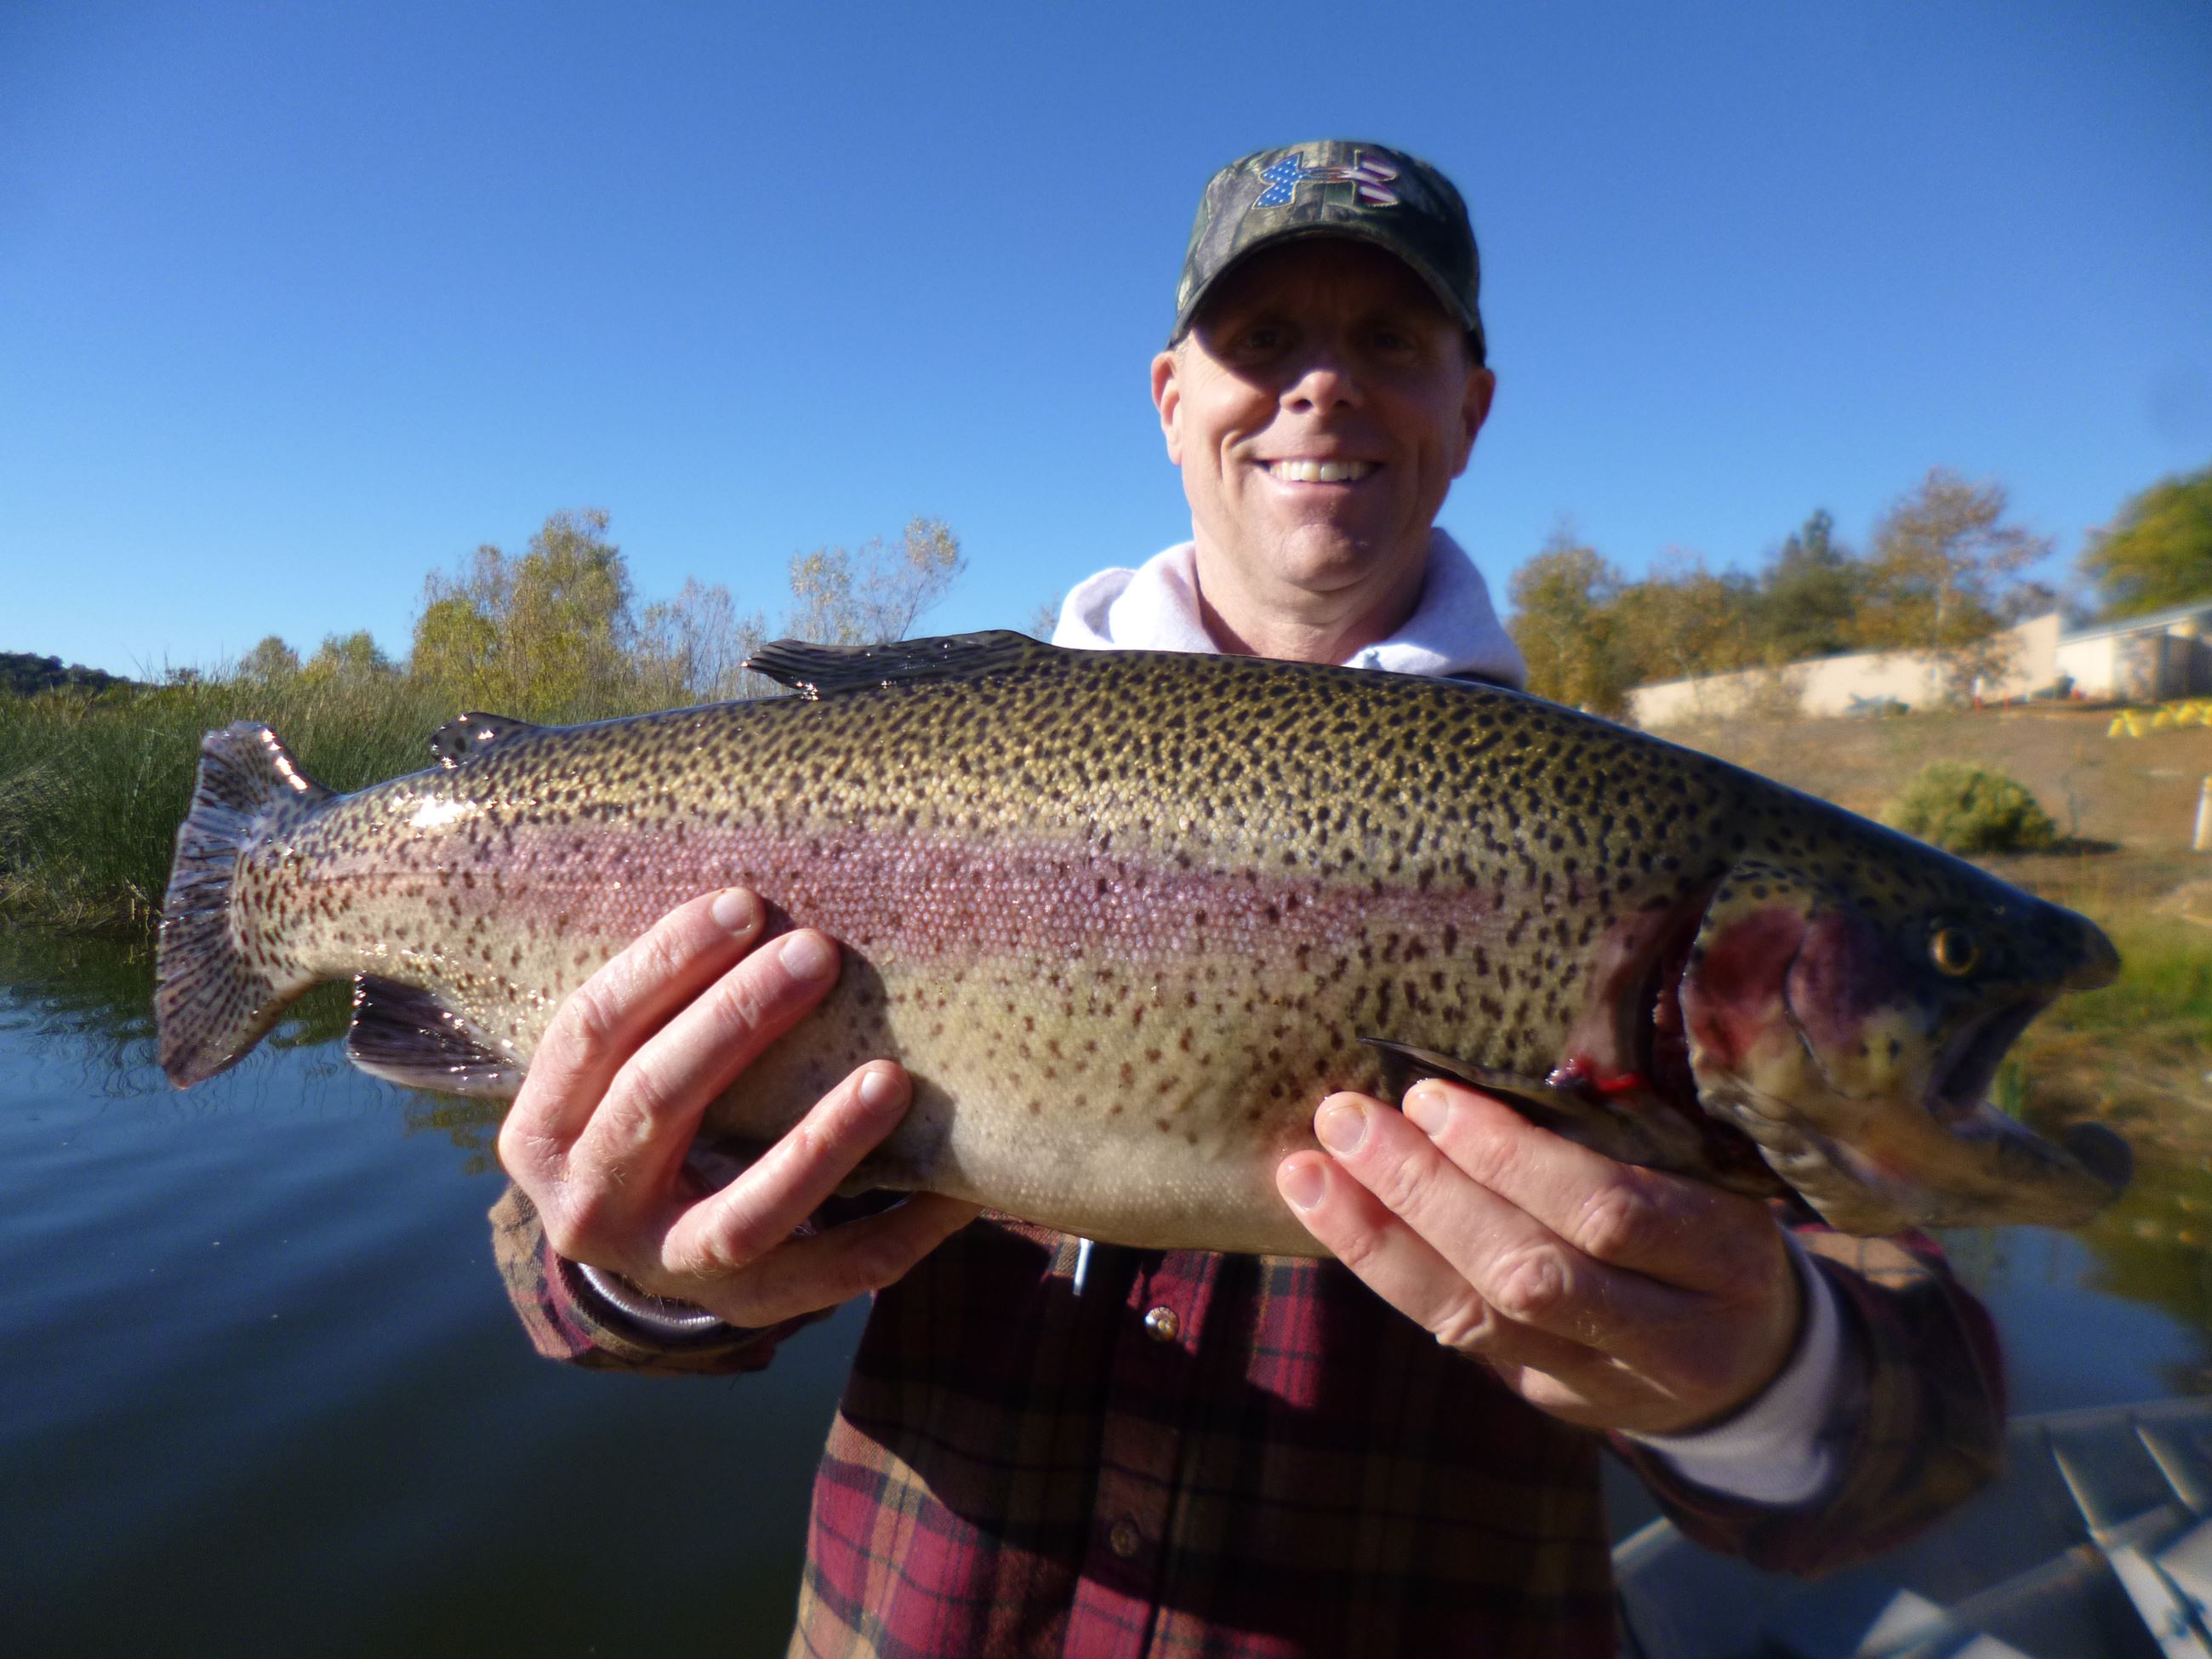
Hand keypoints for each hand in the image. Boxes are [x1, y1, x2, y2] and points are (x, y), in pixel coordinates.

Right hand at [497, 888, 977, 1328]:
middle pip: (657, 1103)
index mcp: (543, 1129)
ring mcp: (669, 1268)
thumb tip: (762, 901)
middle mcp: (589, 1207)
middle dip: (737, 1020)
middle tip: (818, 954)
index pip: (591, 1030)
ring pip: (743, 1215)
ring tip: (891, 1078)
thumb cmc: (647, 1112)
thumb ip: (665, 1003)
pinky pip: (832, 1275)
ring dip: (820, 1145)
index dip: (666, 961)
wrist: (646, 1246)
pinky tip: (955, 1188)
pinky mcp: (749, 1308)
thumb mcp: (618, 1067)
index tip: (745, 902)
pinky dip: (899, 1231)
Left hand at [1276, 1079, 1801, 1435]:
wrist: (1759, 1361)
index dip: (1513, 1159)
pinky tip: (1331, 1214)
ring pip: (1479, 1318)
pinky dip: (1390, 1271)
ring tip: (1309, 1169)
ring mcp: (1607, 1383)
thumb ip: (1629, 1132)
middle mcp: (1670, 1337)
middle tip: (1347, 1118)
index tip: (1432, 1093)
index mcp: (1725, 1257)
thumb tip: (1505, 1058)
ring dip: (1381, 1238)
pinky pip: (1461, 1336)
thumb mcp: (1713, 1170)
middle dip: (1427, 1193)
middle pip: (1531, 1274)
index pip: (1612, 1213)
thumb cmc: (1720, 1221)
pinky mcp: (1554, 1400)